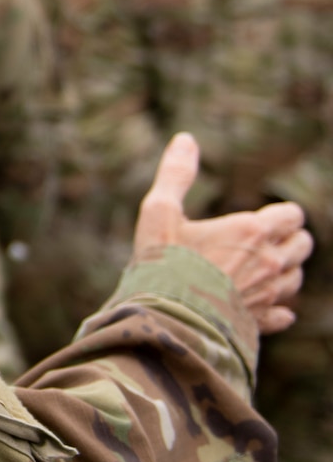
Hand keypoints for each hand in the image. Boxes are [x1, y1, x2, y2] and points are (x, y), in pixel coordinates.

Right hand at [135, 132, 311, 333]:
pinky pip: (284, 314)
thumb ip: (176, 175)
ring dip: (283, 272)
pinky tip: (263, 306)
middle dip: (288, 240)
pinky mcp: (261, 322)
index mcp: (252, 231)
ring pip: (295, 279)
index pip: (291, 215)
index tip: (261, 217)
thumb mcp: (159, 212)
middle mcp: (270, 262)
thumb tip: (185, 139)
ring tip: (258, 270)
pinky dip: (278, 309)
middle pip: (302, 245)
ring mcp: (268, 295)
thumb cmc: (162, 263)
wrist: (166, 321)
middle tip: (263, 241)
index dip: (280, 214)